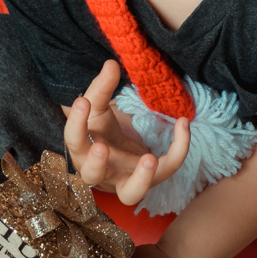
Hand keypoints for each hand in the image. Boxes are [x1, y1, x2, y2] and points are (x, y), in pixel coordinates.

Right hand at [63, 59, 190, 204]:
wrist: (115, 149)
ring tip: (149, 160)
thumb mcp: (98, 107)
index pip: (73, 140)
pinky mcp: (150, 179)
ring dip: (140, 180)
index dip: (76, 123)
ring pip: (129, 194)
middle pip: (91, 176)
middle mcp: (100, 170)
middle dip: (95, 164)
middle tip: (102, 148)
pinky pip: (165, 170)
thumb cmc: (101, 129)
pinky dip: (177, 151)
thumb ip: (102, 88)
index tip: (82, 101)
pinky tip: (183, 125)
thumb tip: (111, 64)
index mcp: (83, 149)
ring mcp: (124, 180)